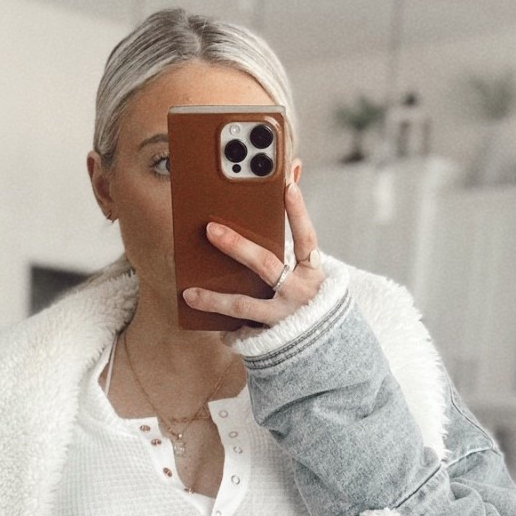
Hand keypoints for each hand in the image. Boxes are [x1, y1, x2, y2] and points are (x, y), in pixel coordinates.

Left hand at [182, 179, 324, 333]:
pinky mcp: (272, 336)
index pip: (306, 237)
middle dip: (237, 246)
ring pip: (244, 304)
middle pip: (266, 265)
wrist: (326, 342)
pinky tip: (207, 323)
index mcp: (311, 270)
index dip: (298, 213)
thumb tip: (294, 173)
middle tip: (210, 230)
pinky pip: (242, 329)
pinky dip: (224, 326)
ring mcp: (285, 316)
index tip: (287, 186)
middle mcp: (300, 292)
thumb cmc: (308, 294)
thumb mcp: (308, 268)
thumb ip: (296, 229)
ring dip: (215, 299)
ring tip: (190, 293)